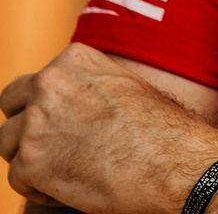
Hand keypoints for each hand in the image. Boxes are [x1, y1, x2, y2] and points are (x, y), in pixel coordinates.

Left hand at [0, 42, 217, 213]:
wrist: (171, 160)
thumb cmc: (158, 127)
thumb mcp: (123, 86)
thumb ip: (87, 86)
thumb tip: (66, 105)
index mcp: (73, 59)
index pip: (37, 80)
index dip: (47, 105)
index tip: (66, 123)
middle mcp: (48, 83)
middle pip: (11, 103)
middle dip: (25, 124)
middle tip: (52, 145)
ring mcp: (36, 122)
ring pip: (8, 143)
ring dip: (30, 158)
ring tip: (67, 169)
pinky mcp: (30, 163)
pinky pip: (18, 179)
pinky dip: (40, 189)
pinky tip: (72, 188)